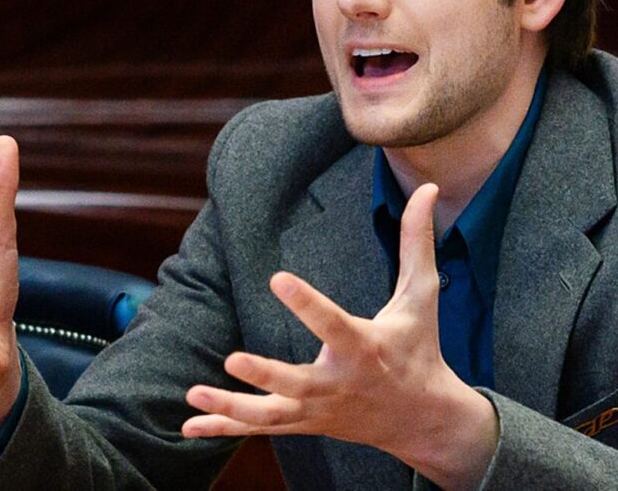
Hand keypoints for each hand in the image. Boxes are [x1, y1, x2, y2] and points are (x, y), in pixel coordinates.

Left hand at [182, 184, 498, 489]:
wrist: (422, 419)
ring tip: (194, 392)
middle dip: (265, 375)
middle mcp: (339, 383)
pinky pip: (261, 427)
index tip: (278, 278)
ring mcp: (319, 409)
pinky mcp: (305, 423)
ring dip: (231, 407)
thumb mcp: (423, 296)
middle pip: (297, 383)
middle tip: (231, 360)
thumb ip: (417, 242)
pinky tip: (189, 424)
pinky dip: (225, 427)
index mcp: (365, 348)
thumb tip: (428, 189)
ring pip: (271, 414)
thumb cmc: (420, 349)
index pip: (333, 324)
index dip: (307, 303)